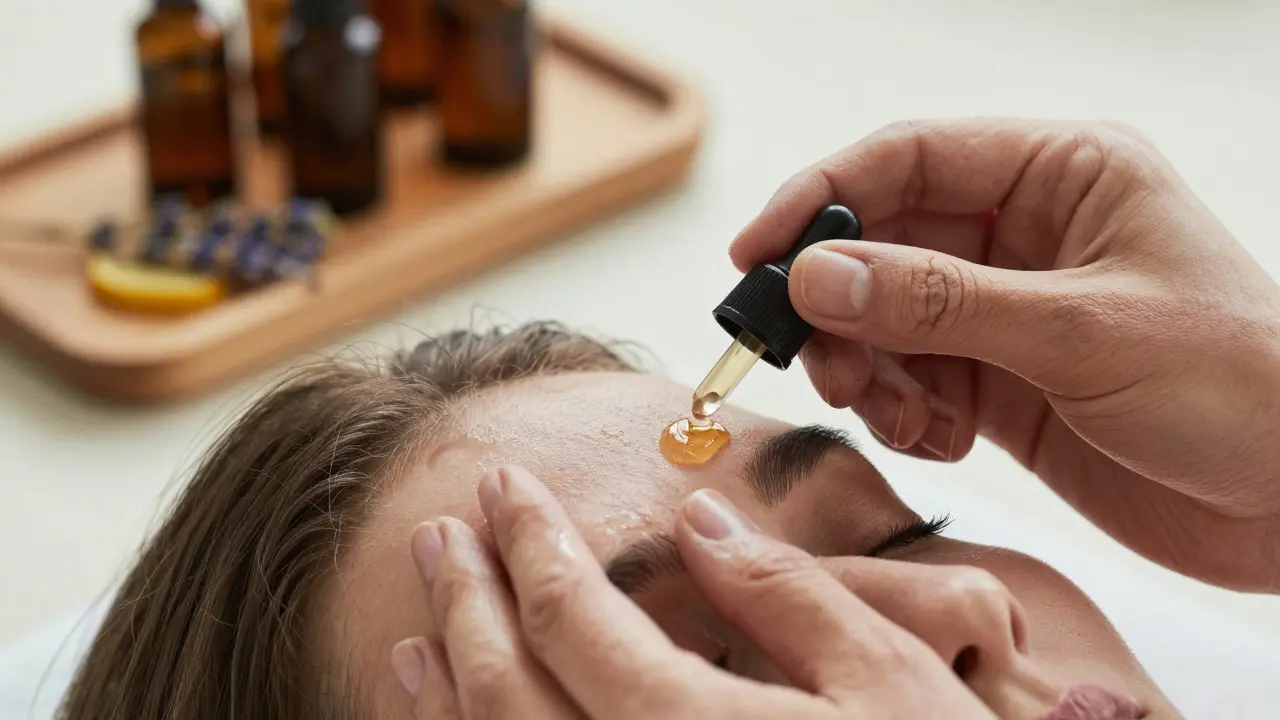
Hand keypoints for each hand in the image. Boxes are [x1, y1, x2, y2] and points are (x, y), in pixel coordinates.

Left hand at [389, 466, 993, 718]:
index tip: (503, 484)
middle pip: (509, 686)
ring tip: (425, 627)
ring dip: (449, 688)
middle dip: (468, 601)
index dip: (529, 541)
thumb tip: (701, 520)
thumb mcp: (887, 681)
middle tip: (441, 533)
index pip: (572, 617)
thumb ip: (786, 595)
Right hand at [731, 118, 1279, 591]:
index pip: (908, 160)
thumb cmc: (1239, 388)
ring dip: (866, 368)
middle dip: (837, 305)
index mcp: (1061, 175)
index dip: (819, 199)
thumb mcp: (1082, 333)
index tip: (754, 256)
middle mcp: (1026, 234)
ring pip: (884, 320)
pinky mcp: (1002, 382)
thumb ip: (939, 302)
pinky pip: (912, 382)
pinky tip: (942, 439)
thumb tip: (815, 274)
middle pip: (881, 244)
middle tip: (814, 361)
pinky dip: (904, 413)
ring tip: (890, 412)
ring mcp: (1009, 310)